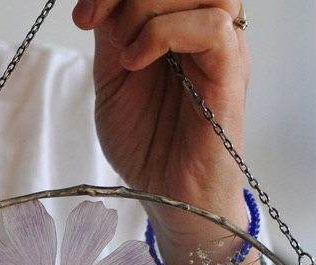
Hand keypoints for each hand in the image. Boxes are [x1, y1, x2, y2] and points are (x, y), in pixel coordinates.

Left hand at [72, 0, 250, 240]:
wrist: (168, 196)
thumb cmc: (146, 144)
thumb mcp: (113, 81)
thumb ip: (112, 36)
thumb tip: (101, 2)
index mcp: (180, 25)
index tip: (84, 15)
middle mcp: (206, 30)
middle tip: (94, 25)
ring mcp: (222, 50)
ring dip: (147, 10)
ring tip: (121, 52)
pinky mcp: (230, 75)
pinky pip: (213, 27)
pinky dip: (165, 33)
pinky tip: (136, 61)